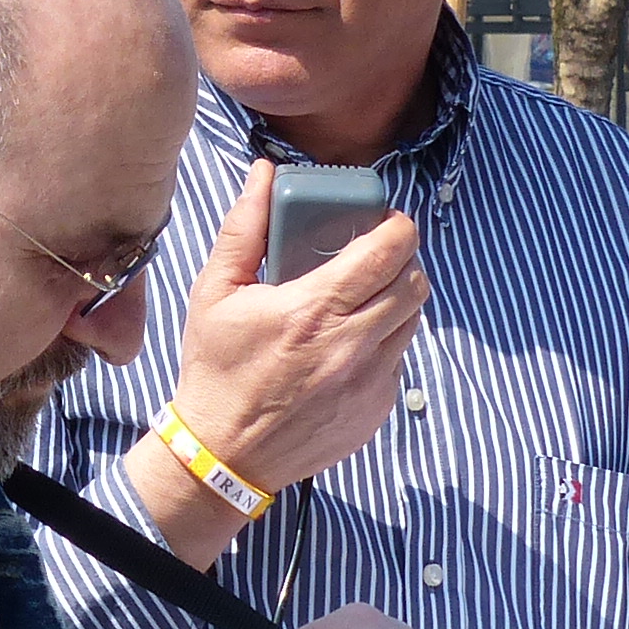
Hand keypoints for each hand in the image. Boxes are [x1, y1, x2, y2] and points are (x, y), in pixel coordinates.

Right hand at [130, 165, 427, 552]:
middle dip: (402, 260)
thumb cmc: (216, 369)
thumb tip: (263, 173)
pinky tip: (347, 346)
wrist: (223, 455)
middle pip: (414, 283)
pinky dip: (383, 343)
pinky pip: (399, 360)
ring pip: (413, 321)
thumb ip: (243, 228)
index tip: (384, 220)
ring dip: (396, 301)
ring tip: (361, 299)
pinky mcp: (377, 410)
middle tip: (375, 256)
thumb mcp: (214, 292)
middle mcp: (352, 346)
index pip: (387, 252)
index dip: (397, 226)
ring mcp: (370, 382)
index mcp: (314, 310)